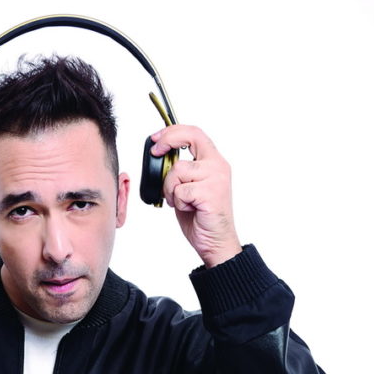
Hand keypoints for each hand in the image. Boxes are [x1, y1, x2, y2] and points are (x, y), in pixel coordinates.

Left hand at [151, 125, 241, 267]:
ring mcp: (216, 178)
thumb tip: (161, 158)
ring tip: (181, 201)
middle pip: (189, 138)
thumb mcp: (188, 188)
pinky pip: (180, 190)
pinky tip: (189, 209)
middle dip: (167, 141)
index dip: (173, 132)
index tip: (157, 139)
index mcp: (214, 162)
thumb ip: (181, 172)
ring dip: (171, 188)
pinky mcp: (211, 192)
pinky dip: (178, 202)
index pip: (195, 134)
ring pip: (178, 170)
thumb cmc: (201, 217)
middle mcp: (218, 166)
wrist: (215, 242)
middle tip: (155, 152)